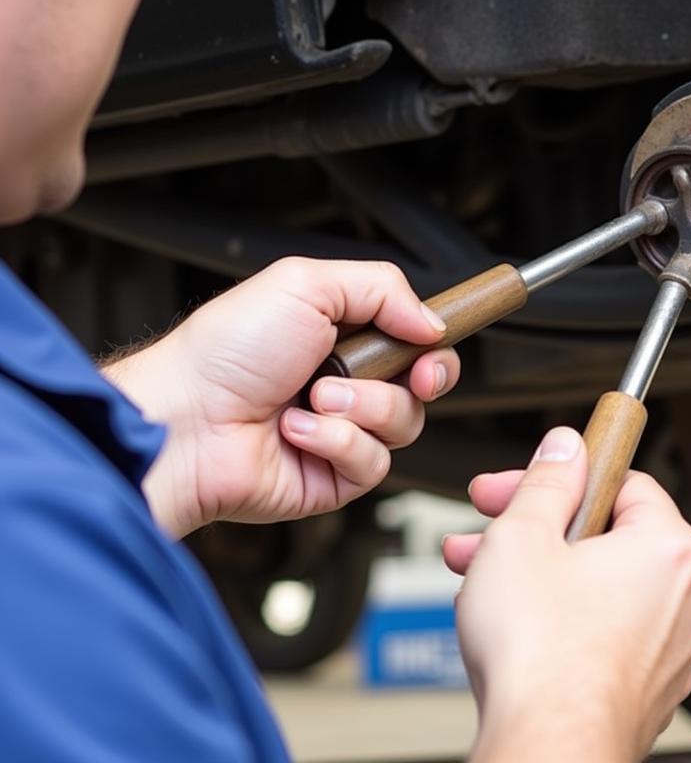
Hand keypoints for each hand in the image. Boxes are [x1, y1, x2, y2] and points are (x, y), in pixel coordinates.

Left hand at [105, 257, 459, 537]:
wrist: (184, 419)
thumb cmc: (226, 350)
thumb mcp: (306, 284)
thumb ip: (382, 288)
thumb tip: (432, 322)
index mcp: (343, 335)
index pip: (415, 340)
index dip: (433, 346)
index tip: (429, 347)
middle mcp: (348, 383)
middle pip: (426, 385)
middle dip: (422, 378)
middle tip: (407, 375)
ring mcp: (342, 431)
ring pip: (404, 424)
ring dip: (361, 406)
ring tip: (314, 396)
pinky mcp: (333, 478)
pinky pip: (373, 463)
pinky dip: (335, 442)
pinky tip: (296, 431)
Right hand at [443, 427, 690, 762]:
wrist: (545, 749)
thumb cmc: (541, 655)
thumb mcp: (522, 534)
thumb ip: (547, 480)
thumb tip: (565, 449)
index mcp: (667, 549)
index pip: (625, 481)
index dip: (565, 473)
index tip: (533, 475)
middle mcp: (682, 601)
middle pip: (605, 536)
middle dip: (536, 526)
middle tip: (490, 523)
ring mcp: (665, 653)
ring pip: (596, 588)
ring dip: (536, 573)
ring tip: (479, 577)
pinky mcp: (642, 692)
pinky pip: (599, 635)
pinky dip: (558, 621)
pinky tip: (510, 624)